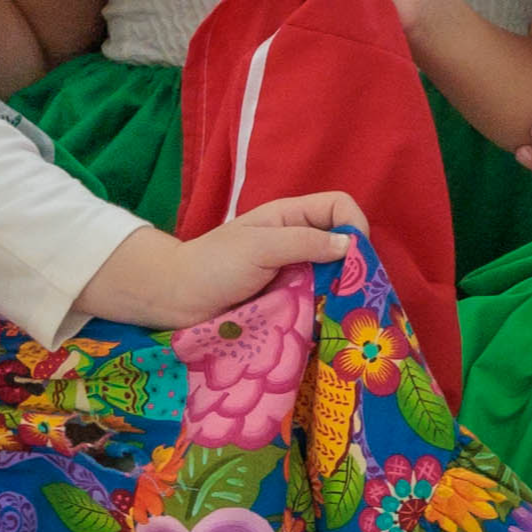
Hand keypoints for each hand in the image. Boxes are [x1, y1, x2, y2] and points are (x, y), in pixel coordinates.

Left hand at [100, 189, 370, 336]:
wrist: (176, 300)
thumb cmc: (213, 265)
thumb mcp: (260, 247)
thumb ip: (304, 242)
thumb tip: (350, 246)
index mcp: (291, 217)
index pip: (340, 207)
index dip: (354, 225)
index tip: (355, 257)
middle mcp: (297, 242)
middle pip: (344, 244)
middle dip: (354, 266)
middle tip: (353, 293)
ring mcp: (294, 273)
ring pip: (335, 277)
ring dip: (341, 293)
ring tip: (342, 313)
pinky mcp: (289, 301)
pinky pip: (318, 302)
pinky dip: (326, 311)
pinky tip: (327, 323)